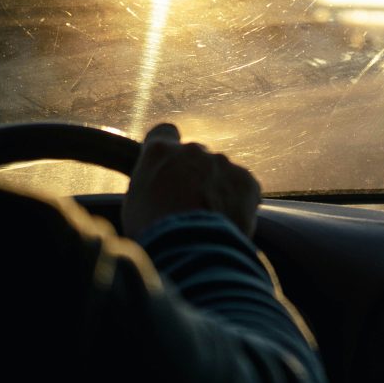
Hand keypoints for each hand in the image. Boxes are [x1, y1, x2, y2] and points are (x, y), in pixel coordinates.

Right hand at [122, 123, 260, 239]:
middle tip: (189, 205)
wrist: (189, 249)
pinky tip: (228, 222)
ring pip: (221, 173)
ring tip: (209, 220)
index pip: (165, 132)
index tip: (169, 165)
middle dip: (195, 175)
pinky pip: (243, 188)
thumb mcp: (136, 204)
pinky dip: (238, 201)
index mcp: (160, 151)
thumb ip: (151, 184)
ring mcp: (223, 163)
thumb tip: (159, 189)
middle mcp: (193, 150)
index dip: (168, 149)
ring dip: (217, 189)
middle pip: (196, 157)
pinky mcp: (247, 180)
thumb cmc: (152, 232)